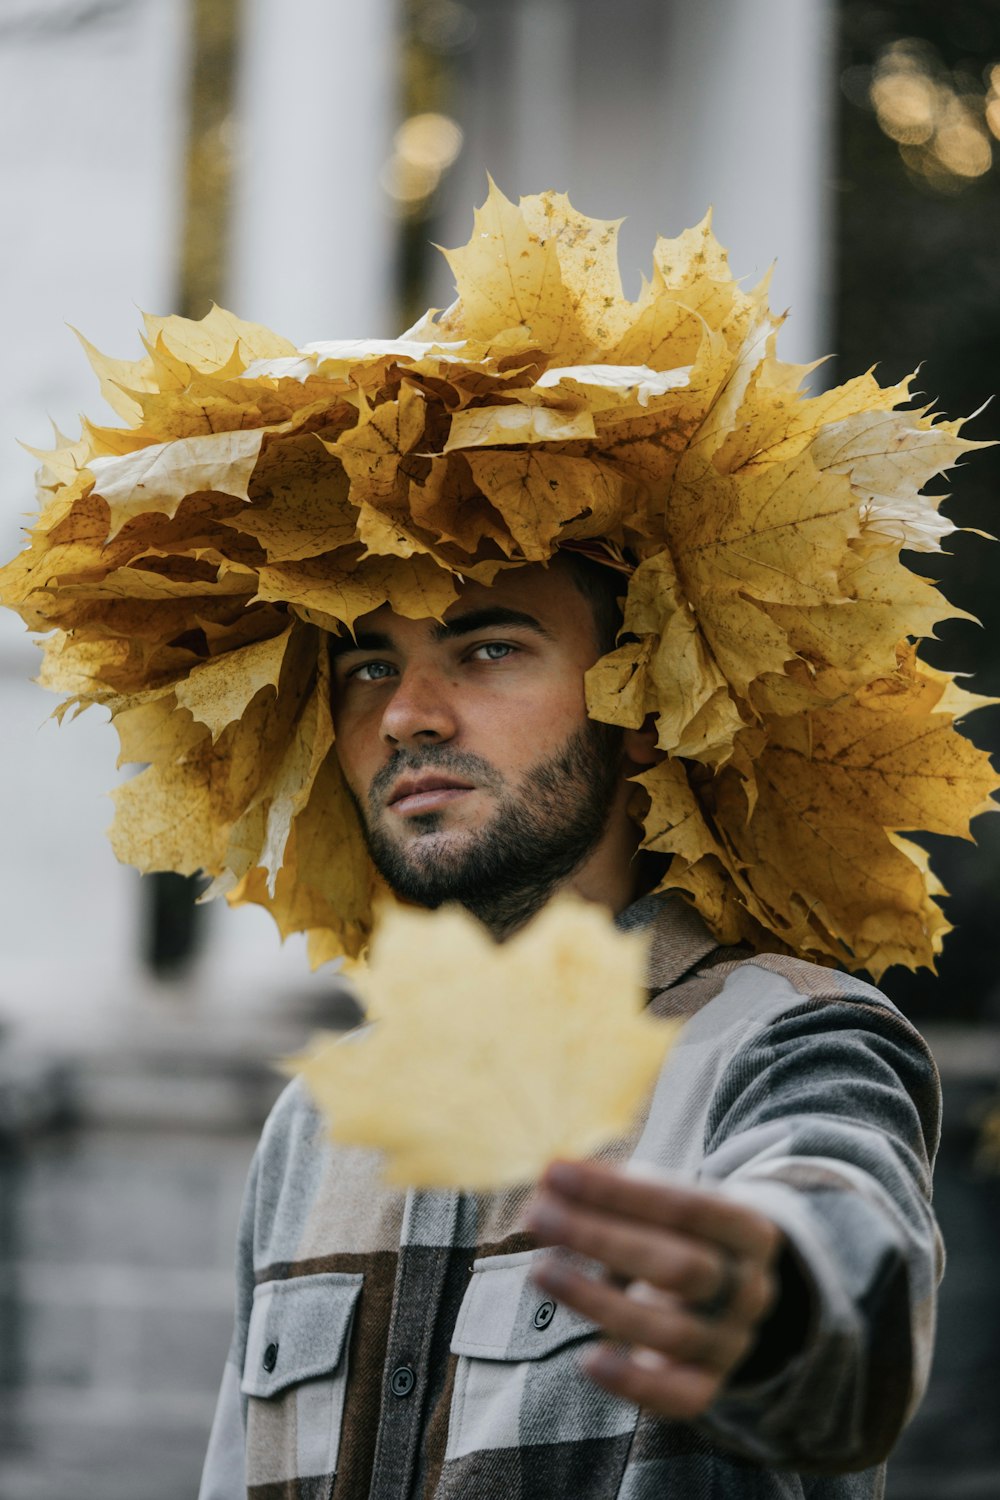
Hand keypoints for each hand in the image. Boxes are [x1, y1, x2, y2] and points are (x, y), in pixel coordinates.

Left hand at [523, 1159, 781, 1420]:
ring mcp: (732, 1341)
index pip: (688, 1207)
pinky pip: (680, 1399)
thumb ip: (610, 1190)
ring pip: (671, 1332)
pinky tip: (587, 1360)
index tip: (556, 1172)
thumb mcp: (659, 1199)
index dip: (619, 1192)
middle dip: (602, 1240)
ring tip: (540, 1271)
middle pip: (682, 1269)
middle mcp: (749, 1288)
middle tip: (538, 1216)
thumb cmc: (676, 1231)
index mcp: (749, 1231)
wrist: (724, 1292)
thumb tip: (549, 1182)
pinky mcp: (707, 1385)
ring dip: (598, 1301)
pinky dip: (633, 1382)